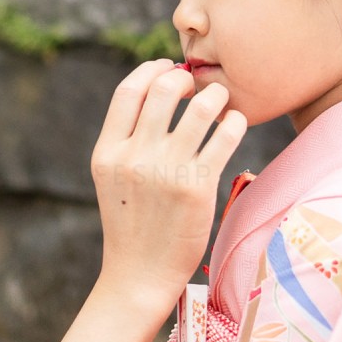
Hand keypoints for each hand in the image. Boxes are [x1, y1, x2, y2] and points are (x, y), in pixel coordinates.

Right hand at [90, 58, 246, 315]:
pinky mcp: (196, 187)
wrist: (139, 275)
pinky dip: (233, 122)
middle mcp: (133, 157)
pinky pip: (224, 136)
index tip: (167, 67)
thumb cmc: (131, 224)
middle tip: (198, 84)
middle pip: (164, 90)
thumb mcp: (113, 179)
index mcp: (107, 152)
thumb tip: (156, 93)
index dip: (150, 70)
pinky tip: (234, 124)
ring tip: (220, 100)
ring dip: (215, 95)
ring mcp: (165, 171)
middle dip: (185, 77)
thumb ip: (126, 140)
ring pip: (200, 108)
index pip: (128, 92)